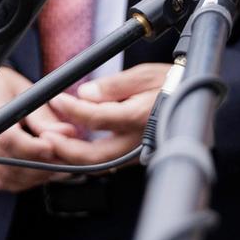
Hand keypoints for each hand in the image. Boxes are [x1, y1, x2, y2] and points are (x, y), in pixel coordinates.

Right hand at [0, 66, 78, 192]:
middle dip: (42, 164)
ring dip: (37, 175)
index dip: (33, 148)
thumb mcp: (26, 93)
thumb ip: (45, 117)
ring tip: (59, 165)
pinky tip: (42, 172)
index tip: (54, 148)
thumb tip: (68, 134)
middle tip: (66, 159)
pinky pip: (3, 182)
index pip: (7, 138)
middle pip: (10, 161)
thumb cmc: (4, 89)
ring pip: (9, 176)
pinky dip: (26, 181)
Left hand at [41, 63, 167, 166]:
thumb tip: (85, 94)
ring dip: (72, 158)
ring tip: (53, 145)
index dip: (73, 109)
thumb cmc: (172, 83)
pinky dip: (85, 158)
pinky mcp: (135, 158)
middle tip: (46, 138)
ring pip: (99, 165)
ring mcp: (136, 153)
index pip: (97, 117)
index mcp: (139, 117)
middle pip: (95, 156)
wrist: (193, 98)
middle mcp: (137, 141)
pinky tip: (71, 147)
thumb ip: (113, 85)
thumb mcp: (144, 74)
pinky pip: (106, 163)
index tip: (57, 99)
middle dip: (66, 150)